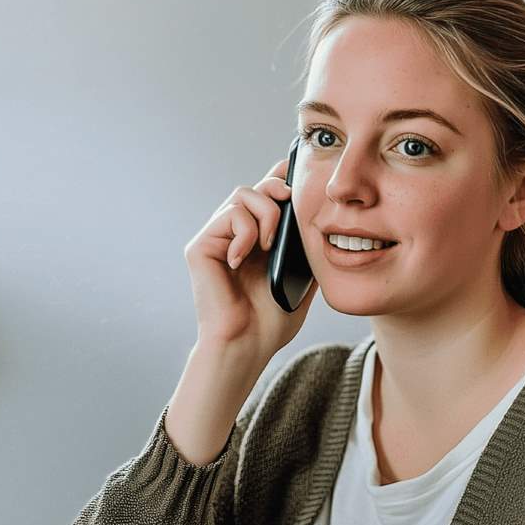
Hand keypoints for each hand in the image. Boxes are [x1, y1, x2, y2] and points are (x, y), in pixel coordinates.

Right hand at [184, 156, 318, 355]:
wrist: (248, 345)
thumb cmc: (271, 321)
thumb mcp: (302, 279)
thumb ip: (307, 249)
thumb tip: (324, 221)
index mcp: (258, 240)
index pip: (266, 195)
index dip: (282, 180)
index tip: (300, 184)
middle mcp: (234, 235)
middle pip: (255, 187)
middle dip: (277, 189)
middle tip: (291, 203)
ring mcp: (216, 239)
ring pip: (242, 195)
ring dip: (265, 215)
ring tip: (269, 247)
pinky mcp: (200, 247)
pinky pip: (228, 216)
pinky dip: (245, 233)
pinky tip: (243, 260)